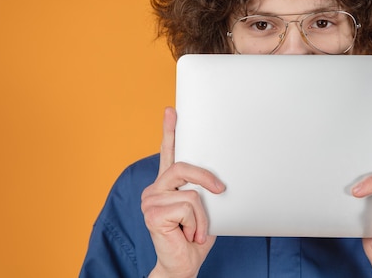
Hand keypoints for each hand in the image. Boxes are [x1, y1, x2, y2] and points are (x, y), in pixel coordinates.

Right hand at [141, 107, 225, 277]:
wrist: (183, 265)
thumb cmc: (195, 236)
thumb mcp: (205, 207)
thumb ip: (204, 189)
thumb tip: (220, 177)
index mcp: (167, 185)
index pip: (168, 152)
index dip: (170, 131)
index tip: (172, 110)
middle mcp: (154, 189)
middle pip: (183, 167)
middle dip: (206, 178)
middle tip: (221, 191)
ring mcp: (150, 200)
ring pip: (191, 193)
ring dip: (202, 216)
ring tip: (196, 230)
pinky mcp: (152, 213)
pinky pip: (188, 208)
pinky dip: (197, 224)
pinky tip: (188, 235)